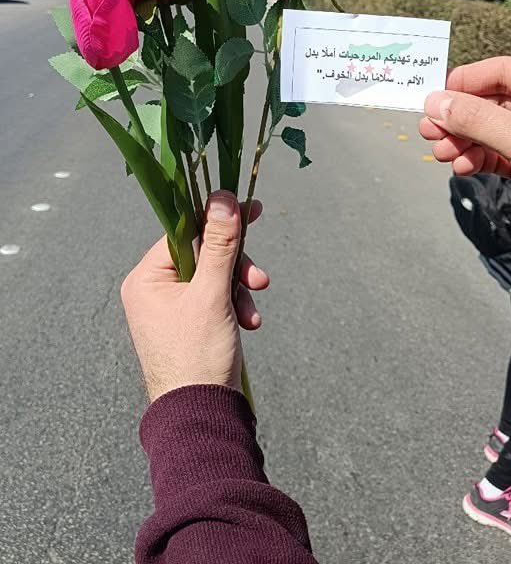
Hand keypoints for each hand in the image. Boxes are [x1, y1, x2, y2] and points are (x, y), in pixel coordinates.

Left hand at [121, 191, 268, 401]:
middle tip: (259, 278)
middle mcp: (154, 290)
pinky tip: (248, 323)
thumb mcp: (212, 295)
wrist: (201, 417)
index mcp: (146, 279)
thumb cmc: (197, 356)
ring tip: (252, 312)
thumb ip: (220, 244)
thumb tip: (223, 198)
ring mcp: (172, 308)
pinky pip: (216, 299)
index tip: (251, 210)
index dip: (218, 222)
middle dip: (235, 267)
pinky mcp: (191, 323)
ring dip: (239, 290)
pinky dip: (235, 306)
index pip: (184, 233)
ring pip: (214, 277)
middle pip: (204, 254)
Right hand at [419, 56, 510, 207]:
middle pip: (489, 101)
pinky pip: (496, 153)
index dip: (465, 83)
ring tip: (443, 154)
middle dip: (458, 118)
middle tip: (429, 131)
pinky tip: (463, 168)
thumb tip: (438, 102)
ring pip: (488, 130)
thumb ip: (480, 120)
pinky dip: (477, 159)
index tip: (434, 99)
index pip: (501, 71)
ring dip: (462, 142)